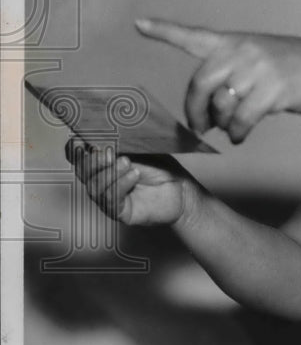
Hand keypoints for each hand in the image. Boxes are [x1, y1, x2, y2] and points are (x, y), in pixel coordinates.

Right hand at [65, 139, 195, 226]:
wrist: (181, 189)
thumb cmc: (160, 167)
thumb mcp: (138, 148)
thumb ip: (119, 141)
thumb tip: (100, 133)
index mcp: (102, 162)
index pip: (76, 156)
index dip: (74, 149)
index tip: (81, 140)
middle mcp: (101, 180)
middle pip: (82, 171)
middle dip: (92, 161)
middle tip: (110, 152)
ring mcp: (108, 197)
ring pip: (94, 186)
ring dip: (110, 172)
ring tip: (128, 163)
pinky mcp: (119, 212)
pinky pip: (110, 199)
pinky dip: (120, 184)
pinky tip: (134, 176)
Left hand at [135, 18, 300, 143]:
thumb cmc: (292, 67)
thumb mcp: (259, 56)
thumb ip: (232, 73)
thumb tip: (211, 113)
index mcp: (234, 42)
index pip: (192, 35)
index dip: (163, 30)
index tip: (138, 23)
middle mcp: (241, 51)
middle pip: (200, 85)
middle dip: (195, 111)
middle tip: (200, 127)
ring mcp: (257, 69)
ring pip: (222, 106)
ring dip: (223, 125)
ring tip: (232, 129)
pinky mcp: (272, 90)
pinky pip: (242, 120)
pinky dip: (238, 133)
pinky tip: (241, 136)